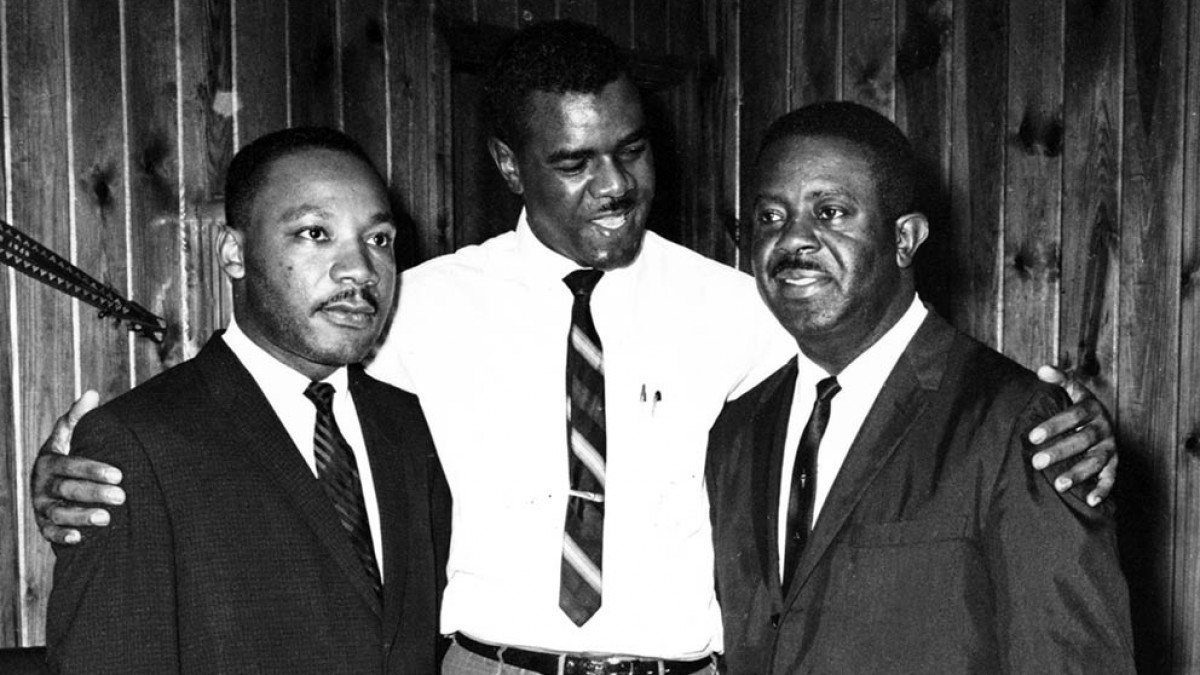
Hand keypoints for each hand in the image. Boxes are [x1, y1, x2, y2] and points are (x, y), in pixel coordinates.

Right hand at [31, 391, 123, 544]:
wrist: (54, 479)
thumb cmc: (69, 453)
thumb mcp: (70, 434)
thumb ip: (79, 417)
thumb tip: (91, 394)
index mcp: (49, 460)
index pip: (70, 465)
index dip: (93, 470)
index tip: (119, 474)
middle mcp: (42, 484)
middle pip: (67, 489)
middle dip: (94, 493)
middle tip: (122, 497)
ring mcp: (41, 505)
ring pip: (59, 512)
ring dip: (81, 516)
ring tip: (106, 518)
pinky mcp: (43, 524)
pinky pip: (49, 533)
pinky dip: (62, 536)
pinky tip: (79, 538)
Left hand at [1028, 366, 1116, 506]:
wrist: (1101, 423)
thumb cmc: (1078, 409)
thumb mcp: (1072, 391)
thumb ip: (1059, 380)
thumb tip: (1042, 369)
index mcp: (1092, 409)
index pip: (1074, 415)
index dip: (1054, 425)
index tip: (1032, 436)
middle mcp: (1104, 428)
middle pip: (1083, 440)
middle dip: (1059, 452)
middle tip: (1036, 462)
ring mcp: (1110, 447)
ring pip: (1096, 461)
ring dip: (1078, 474)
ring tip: (1058, 485)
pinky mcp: (1114, 464)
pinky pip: (1111, 479)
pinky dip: (1103, 490)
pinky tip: (1090, 500)